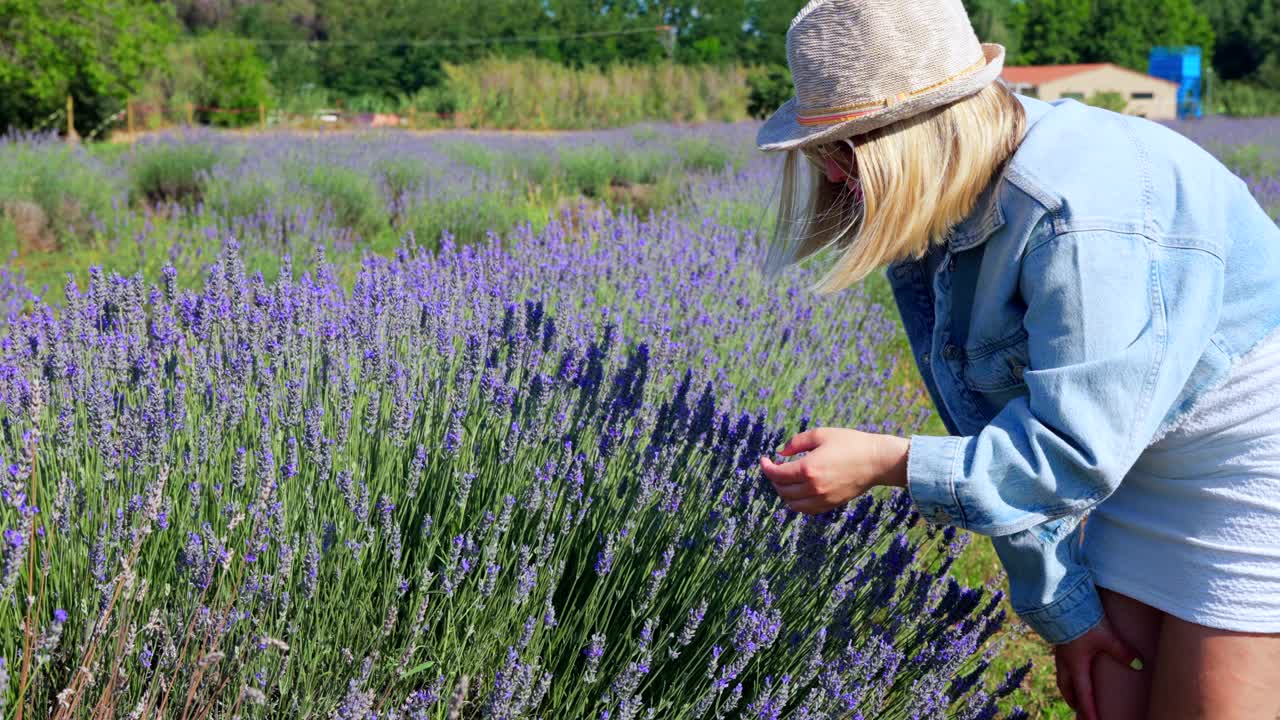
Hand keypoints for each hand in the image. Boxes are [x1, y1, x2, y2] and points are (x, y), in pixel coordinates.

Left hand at [758, 427, 908, 514]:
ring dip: (784, 492)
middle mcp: (813, 487)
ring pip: (792, 503)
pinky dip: (797, 503)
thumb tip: (780, 453)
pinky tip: (798, 491)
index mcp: (808, 468)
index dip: (766, 467)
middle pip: (782, 489)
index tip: (764, 460)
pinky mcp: (830, 504)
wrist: (876, 461)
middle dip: (774, 478)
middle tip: (775, 468)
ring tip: (785, 480)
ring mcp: (822, 499)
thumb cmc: (850, 443)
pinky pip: (806, 510)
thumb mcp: (820, 434)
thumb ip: (796, 442)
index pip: (776, 474)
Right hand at [1053, 618, 1143, 719]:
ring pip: (1062, 678)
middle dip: (1075, 702)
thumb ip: (1123, 652)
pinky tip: (1072, 666)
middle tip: (1081, 710)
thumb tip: (1140, 665)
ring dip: (1069, 688)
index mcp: (1076, 665)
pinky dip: (1067, 673)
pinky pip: (1061, 665)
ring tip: (1075, 693)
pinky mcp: (1059, 641)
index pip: (1084, 696)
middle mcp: (1065, 662)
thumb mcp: (1107, 637)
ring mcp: (1060, 652)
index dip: (1089, 712)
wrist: (1060, 600)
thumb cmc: (1082, 620)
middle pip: (1067, 689)